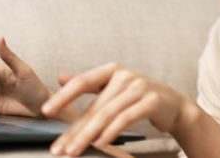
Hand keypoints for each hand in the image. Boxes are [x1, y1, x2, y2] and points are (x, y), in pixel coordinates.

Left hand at [41, 62, 189, 156]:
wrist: (174, 105)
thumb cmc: (139, 97)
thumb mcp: (113, 86)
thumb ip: (88, 84)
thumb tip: (60, 77)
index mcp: (111, 70)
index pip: (82, 82)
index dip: (63, 96)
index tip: (45, 111)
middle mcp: (124, 76)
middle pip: (93, 105)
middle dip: (73, 130)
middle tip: (58, 147)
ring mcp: (139, 87)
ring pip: (107, 114)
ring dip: (88, 135)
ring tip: (74, 151)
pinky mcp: (151, 101)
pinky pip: (126, 118)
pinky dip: (111, 131)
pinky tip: (100, 143)